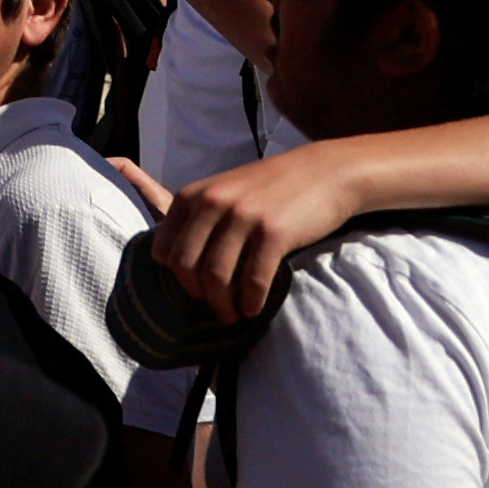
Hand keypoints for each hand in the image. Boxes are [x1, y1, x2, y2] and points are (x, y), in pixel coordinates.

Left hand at [149, 143, 377, 323]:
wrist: (325, 171)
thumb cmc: (272, 186)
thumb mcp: (223, 191)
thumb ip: (201, 218)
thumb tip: (183, 265)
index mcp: (192, 195)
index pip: (164, 249)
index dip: (176, 277)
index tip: (195, 289)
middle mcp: (211, 203)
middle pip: (186, 265)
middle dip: (197, 294)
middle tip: (215, 308)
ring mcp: (242, 217)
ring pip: (216, 276)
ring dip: (223, 305)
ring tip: (233, 316)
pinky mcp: (273, 232)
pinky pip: (253, 278)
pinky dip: (251, 301)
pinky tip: (253, 309)